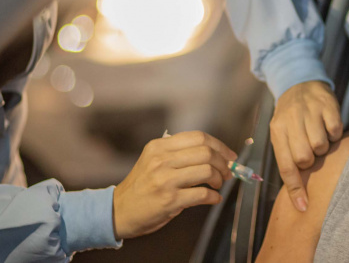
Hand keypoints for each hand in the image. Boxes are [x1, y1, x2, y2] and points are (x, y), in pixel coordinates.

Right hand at [113, 131, 236, 238]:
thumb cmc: (141, 186)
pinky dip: (213, 197)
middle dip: (223, 163)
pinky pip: (202, 194)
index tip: (229, 155)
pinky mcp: (170, 200)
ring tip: (218, 185)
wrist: (118, 210)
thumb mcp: (153, 161)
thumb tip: (214, 154)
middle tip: (227, 172)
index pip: (198, 137)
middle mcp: (161, 160)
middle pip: (206, 152)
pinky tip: (213, 198)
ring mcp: (165, 180)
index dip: (219, 145)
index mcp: (159, 147)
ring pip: (206, 171)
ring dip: (219, 179)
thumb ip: (177, 153)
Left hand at [270, 80, 341, 211]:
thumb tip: (297, 194)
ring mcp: (309, 111)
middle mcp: (291, 120)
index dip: (295, 188)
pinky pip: (336, 130)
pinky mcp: (327, 105)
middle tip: (311, 151)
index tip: (303, 206)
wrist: (299, 83)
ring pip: (321, 145)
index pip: (285, 165)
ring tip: (319, 135)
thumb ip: (287, 158)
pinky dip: (334, 133)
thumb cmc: (291, 118)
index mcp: (277, 131)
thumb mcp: (282, 134)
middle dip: (310, 160)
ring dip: (323, 146)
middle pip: (304, 158)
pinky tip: (328, 125)